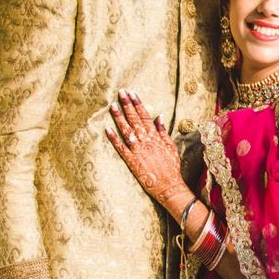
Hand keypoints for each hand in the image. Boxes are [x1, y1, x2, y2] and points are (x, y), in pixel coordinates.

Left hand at [106, 89, 187, 212]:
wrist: (169, 186)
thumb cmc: (171, 168)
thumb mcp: (171, 147)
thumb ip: (163, 132)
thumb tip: (159, 117)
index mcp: (155, 137)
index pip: (145, 116)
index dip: (138, 104)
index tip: (132, 93)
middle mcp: (146, 141)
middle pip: (135, 120)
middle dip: (127, 105)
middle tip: (121, 92)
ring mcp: (138, 150)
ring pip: (127, 131)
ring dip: (119, 118)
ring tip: (113, 106)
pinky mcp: (131, 161)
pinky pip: (121, 148)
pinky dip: (114, 138)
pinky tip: (107, 129)